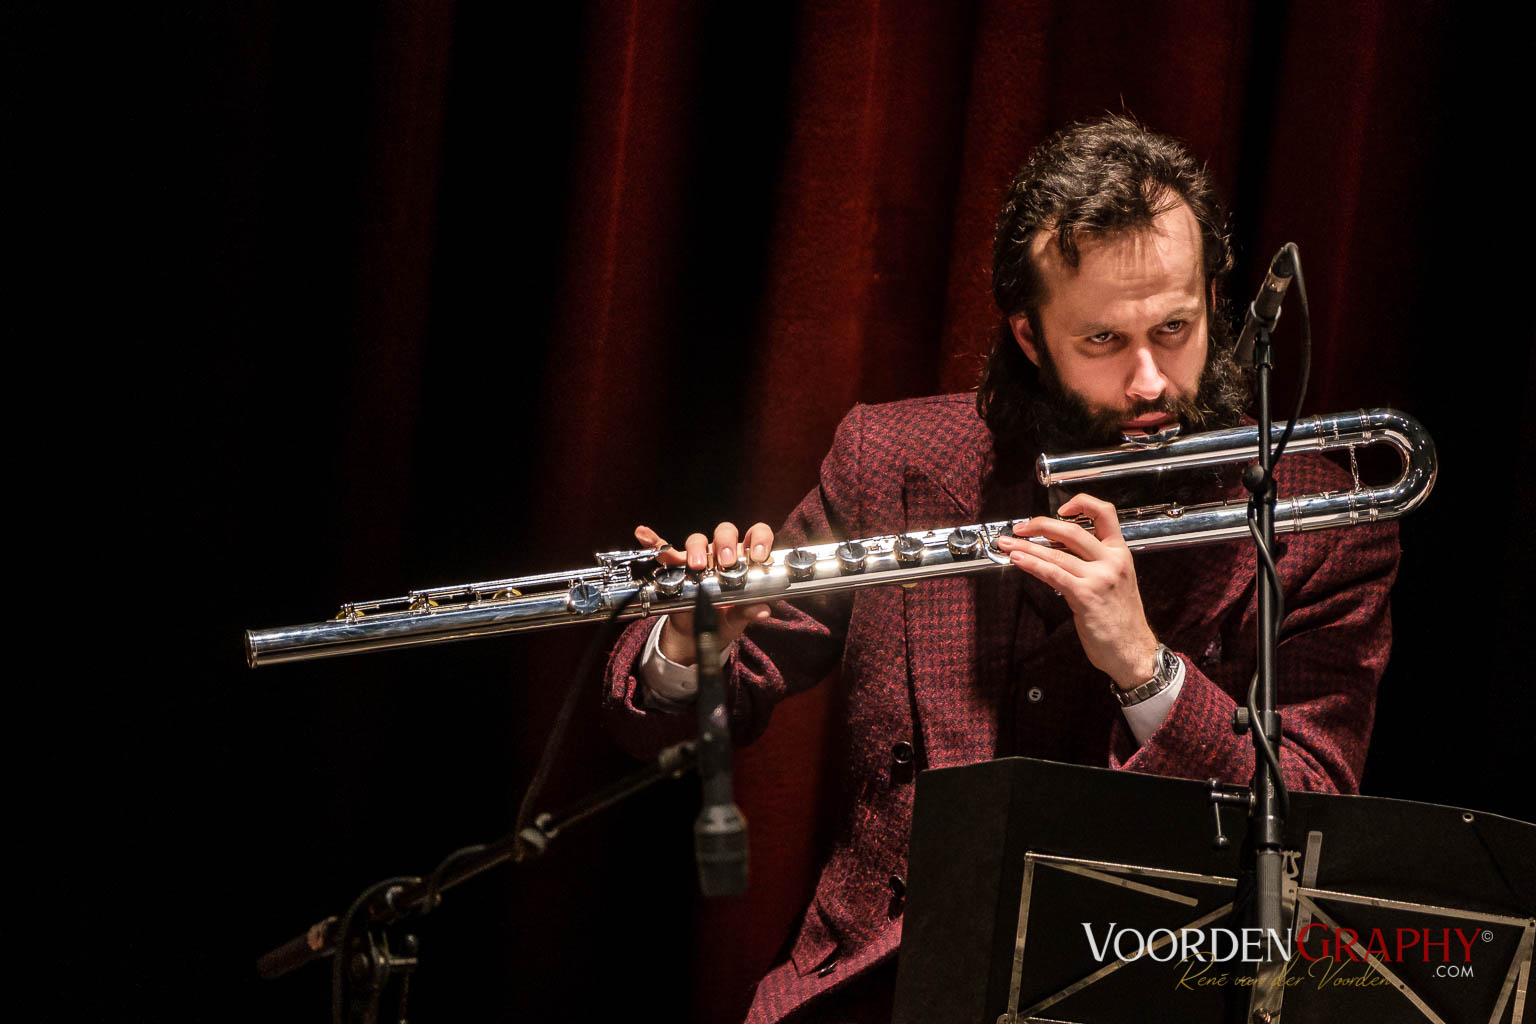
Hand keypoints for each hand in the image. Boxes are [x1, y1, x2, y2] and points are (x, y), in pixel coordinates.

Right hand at [634, 522, 774, 665]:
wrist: (696, 636)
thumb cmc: (723, 620)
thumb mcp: (737, 619)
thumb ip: (749, 612)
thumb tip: (763, 610)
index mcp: (744, 561)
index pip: (757, 536)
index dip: (760, 540)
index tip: (758, 556)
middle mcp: (722, 554)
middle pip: (725, 532)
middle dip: (726, 544)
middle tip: (726, 563)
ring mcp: (699, 558)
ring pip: (698, 540)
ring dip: (697, 549)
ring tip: (697, 566)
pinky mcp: (677, 567)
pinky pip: (665, 550)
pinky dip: (654, 541)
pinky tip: (644, 534)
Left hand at [995, 494, 1159, 688]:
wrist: (1133, 651)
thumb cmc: (1122, 620)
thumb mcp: (1117, 581)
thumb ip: (1094, 562)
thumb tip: (1059, 549)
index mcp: (1120, 553)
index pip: (1104, 513)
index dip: (1081, 503)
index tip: (1060, 508)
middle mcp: (1111, 561)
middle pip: (1071, 530)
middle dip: (1040, 525)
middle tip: (1020, 527)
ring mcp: (1099, 578)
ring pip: (1056, 553)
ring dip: (1026, 547)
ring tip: (1007, 544)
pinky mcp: (1086, 596)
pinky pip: (1052, 574)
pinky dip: (1032, 564)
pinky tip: (1018, 560)